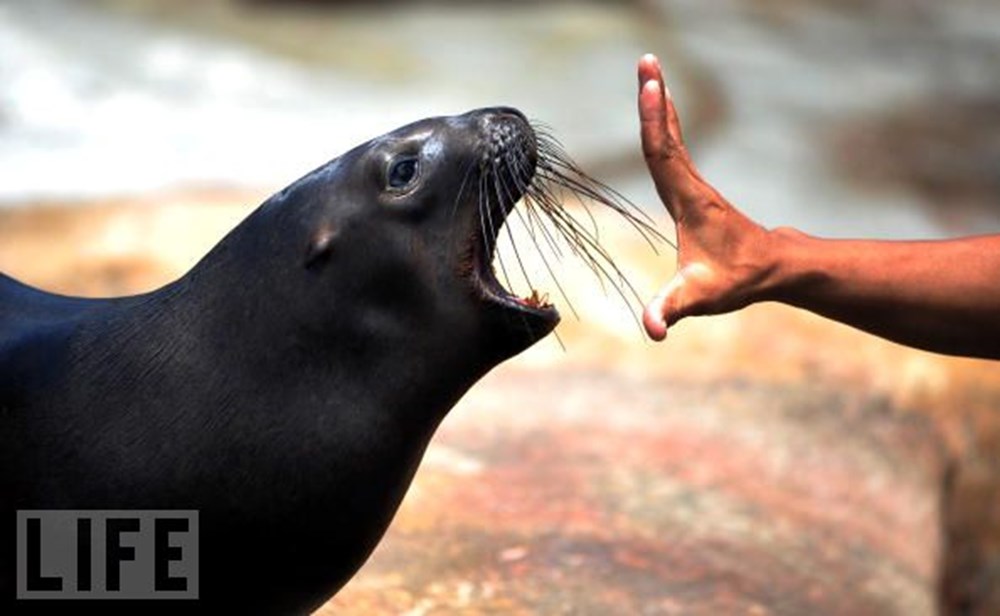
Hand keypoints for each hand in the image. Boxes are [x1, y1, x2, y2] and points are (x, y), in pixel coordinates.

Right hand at [638, 54, 775, 340]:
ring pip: (671, 135)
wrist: (770, 268)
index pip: (664, 153)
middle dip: (655, 96)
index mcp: (688, 200)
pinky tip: (660, 108)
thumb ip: (672, 310)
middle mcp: (691, 184)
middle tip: (646, 59)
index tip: (650, 85)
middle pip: (666, 132)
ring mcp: (693, 183)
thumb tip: (652, 331)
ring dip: (658, 102)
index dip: (653, 121)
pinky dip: (663, 122)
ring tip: (648, 71)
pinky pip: (673, 146)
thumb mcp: (700, 297)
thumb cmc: (734, 280)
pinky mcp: (693, 188)